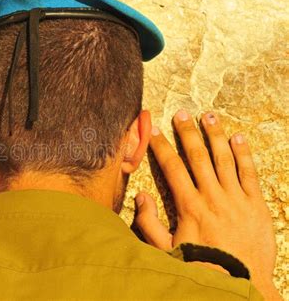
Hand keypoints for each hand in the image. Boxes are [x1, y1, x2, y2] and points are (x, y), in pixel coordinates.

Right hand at [134, 110, 280, 299]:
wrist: (242, 281)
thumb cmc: (202, 266)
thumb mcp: (166, 250)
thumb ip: (149, 223)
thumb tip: (140, 197)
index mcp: (189, 206)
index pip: (172, 168)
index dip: (161, 147)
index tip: (153, 130)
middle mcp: (212, 196)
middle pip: (198, 157)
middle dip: (188, 133)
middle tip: (182, 113)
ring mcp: (236, 198)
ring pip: (224, 159)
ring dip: (215, 135)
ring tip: (209, 116)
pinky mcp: (255, 204)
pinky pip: (249, 173)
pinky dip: (244, 154)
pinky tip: (239, 137)